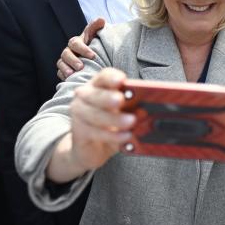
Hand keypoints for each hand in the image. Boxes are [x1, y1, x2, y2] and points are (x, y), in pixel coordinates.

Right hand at [47, 68, 134, 182]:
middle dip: (108, 97)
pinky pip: (95, 132)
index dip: (112, 78)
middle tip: (121, 100)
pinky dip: (112, 135)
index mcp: (98, 85)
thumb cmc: (110, 124)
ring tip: (131, 121)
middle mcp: (85, 95)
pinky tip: (126, 136)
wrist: (90, 147)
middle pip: (97, 95)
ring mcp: (79, 112)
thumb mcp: (122, 112)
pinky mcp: (78, 131)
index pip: (104, 77)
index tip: (121, 80)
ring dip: (114, 119)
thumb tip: (145, 109)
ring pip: (95, 115)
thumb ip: (131, 107)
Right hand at [57, 17, 105, 80]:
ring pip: (61, 63)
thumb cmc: (95, 46)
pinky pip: (60, 73)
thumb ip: (96, 27)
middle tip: (81, 67)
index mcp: (77, 42)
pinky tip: (69, 79)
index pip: (75, 43)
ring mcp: (65, 61)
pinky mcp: (64, 71)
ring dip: (65, 69)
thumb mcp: (95, 36)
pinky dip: (63, 76)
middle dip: (73, 60)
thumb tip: (101, 19)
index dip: (83, 49)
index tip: (93, 56)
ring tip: (72, 74)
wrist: (96, 61)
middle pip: (66, 54)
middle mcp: (69, 51)